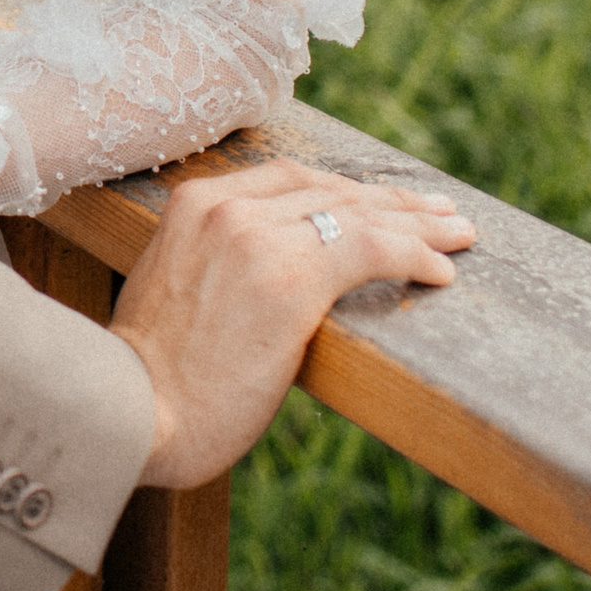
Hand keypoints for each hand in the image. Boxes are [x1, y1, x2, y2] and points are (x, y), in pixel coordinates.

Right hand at [114, 157, 476, 490]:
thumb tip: (271, 284)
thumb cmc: (152, 375)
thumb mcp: (177, 289)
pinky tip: (441, 272)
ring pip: (358, 214)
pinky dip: (413, 256)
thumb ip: (218, 264)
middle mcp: (226, 205)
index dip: (347, 189)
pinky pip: (370, 250)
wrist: (132, 411)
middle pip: (331, 190)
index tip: (383, 201)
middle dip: (392, 202)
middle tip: (440, 210)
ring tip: (458, 234)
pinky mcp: (291, 277)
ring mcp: (257, 236)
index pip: (291, 179)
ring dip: (417, 225)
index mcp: (194, 203)